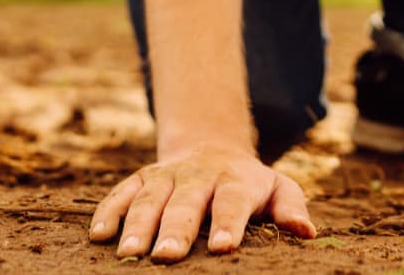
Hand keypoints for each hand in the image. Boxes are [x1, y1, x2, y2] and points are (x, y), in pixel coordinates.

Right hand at [88, 142, 316, 262]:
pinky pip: (121, 192)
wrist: (213, 148)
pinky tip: (99, 235)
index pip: (231, 201)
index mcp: (235, 179)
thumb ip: (290, 206)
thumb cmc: (250, 184)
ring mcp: (166, 175)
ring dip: (137, 224)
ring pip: (149, 198)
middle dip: (175, 228)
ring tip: (130, 253)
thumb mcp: (277, 188)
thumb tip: (305, 232)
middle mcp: (198, 175)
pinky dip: (108, 211)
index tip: (222, 248)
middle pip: (185, 201)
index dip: (227, 223)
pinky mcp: (142, 177)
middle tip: (167, 256)